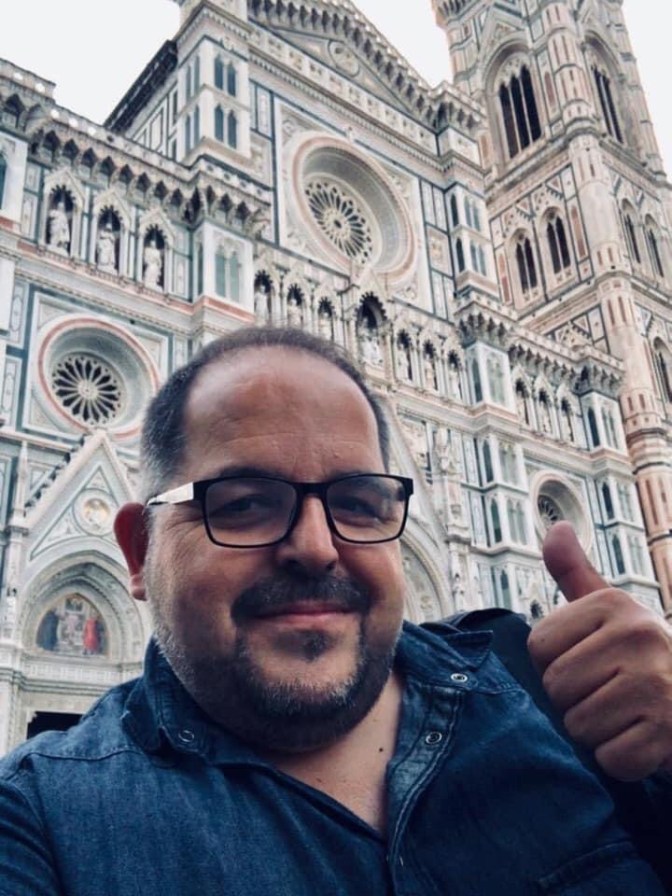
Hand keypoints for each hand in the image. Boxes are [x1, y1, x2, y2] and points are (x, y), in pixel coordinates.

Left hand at [527, 521, 671, 780]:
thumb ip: (576, 574)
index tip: (592, 667)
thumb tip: (556, 528)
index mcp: (613, 604)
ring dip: (599, 736)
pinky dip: (624, 763)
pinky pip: (612, 760)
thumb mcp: (611, 611)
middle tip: (611, 698)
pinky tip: (645, 743)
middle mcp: (638, 633)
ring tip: (628, 719)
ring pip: (579, 727)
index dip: (557, 668)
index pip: (539, 649)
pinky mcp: (669, 729)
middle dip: (576, 705)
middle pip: (556, 688)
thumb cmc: (644, 659)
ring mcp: (657, 682)